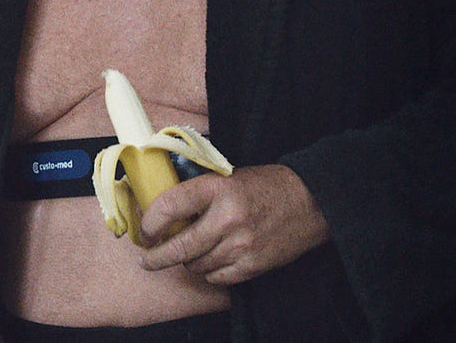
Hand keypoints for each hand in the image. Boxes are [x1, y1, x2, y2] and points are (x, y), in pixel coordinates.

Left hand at [136, 164, 329, 284]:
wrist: (311, 202)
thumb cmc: (265, 186)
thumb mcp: (228, 177)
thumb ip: (199, 193)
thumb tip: (162, 210)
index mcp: (219, 188)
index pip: (170, 205)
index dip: (150, 221)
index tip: (145, 230)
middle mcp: (228, 218)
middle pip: (179, 246)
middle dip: (156, 256)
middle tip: (146, 259)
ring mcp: (241, 245)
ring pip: (196, 265)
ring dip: (188, 261)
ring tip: (192, 252)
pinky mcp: (253, 265)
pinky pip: (216, 278)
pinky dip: (210, 272)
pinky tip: (214, 260)